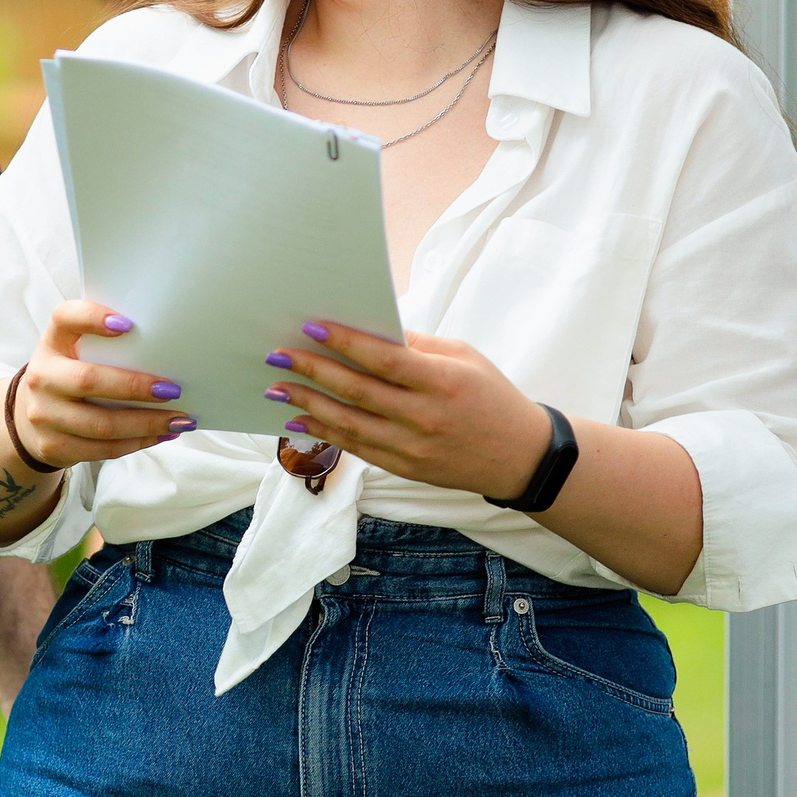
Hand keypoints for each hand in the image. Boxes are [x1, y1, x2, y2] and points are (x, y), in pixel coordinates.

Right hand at [10, 300, 195, 468]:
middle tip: (173, 390)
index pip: (65, 318)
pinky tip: (159, 435)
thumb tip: (167, 354)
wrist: (33, 416)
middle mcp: (42, 376)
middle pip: (89, 380)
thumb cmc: (70, 376)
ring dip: (146, 423)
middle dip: (135, 387)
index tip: (127, 324)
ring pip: (101, 424)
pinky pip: (102, 449)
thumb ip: (106, 346)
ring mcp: (43, 414)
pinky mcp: (52, 445)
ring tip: (179, 421)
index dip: (92, 318)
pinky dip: (137, 443)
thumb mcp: (76, 352)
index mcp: (52, 343)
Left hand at [265, 321, 550, 498]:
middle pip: (357, 392)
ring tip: (277, 388)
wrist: (520, 457)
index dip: (344, 343)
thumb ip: (416, 345)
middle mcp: (424, 418)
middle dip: (312, 372)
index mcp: (442, 382)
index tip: (311, 327)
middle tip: (277, 355)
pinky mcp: (404, 468)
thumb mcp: (463, 357)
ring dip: (307, 405)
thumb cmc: (490, 396)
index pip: (384, 360)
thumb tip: (367, 329)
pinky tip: (300, 419)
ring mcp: (412, 448)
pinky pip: (357, 448)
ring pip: (349, 424)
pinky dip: (325, 433)